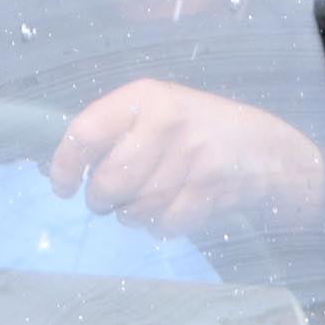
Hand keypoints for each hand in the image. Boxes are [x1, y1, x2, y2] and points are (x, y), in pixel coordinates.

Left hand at [46, 79, 324, 238]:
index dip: (65, 166)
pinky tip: (168, 211)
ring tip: (139, 204)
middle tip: (105, 199)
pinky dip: (159, 226)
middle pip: (109, 181)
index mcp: (144, 98)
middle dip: (100, 199)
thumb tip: (65, 169)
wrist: (262, 146)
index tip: (62, 187)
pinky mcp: (210, 190)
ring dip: (130, 215)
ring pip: (135, 208)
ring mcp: (191, 158)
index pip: (85, 133)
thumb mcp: (156, 109)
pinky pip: (164, 224)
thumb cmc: (193, 128)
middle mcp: (166, 124)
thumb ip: (113, 130)